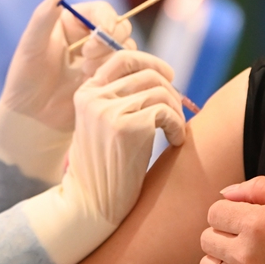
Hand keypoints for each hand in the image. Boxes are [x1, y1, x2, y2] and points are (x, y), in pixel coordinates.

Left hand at [0, 0, 132, 133]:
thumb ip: (42, 19)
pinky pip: (126, 72)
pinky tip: (95, 86)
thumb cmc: (26, 80)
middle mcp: (89, 37)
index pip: (102, 11)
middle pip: (120, 27)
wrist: (31, 117)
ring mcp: (101, 60)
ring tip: (86, 75)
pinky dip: (116, 76)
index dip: (106, 20)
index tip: (98, 35)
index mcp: (72, 23)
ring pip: (126, 50)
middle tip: (86, 59)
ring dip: (111, 60)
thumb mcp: (30, 47)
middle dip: (108, 41)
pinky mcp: (108, 79)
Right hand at [62, 50, 186, 225]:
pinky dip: (178, 126)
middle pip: (148, 75)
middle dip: (171, 92)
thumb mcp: (102, 125)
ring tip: (176, 131)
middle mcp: (94, 97)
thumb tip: (158, 75)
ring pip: (160, 92)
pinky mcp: (126, 129)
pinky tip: (176, 142)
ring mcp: (108, 111)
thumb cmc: (103, 168)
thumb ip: (117, 99)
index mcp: (85, 93)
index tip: (170, 76)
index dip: (152, 62)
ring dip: (176, 112)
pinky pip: (166, 113)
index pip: (123, 59)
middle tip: (176, 115)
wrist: (90, 205)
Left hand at [198, 177, 264, 263]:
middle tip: (247, 237)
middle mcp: (245, 253)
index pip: (214, 212)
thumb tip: (225, 193)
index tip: (246, 217)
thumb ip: (258, 187)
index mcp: (255, 223)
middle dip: (224, 233)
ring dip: (222, 260)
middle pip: (207, 239)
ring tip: (246, 258)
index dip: (229, 211)